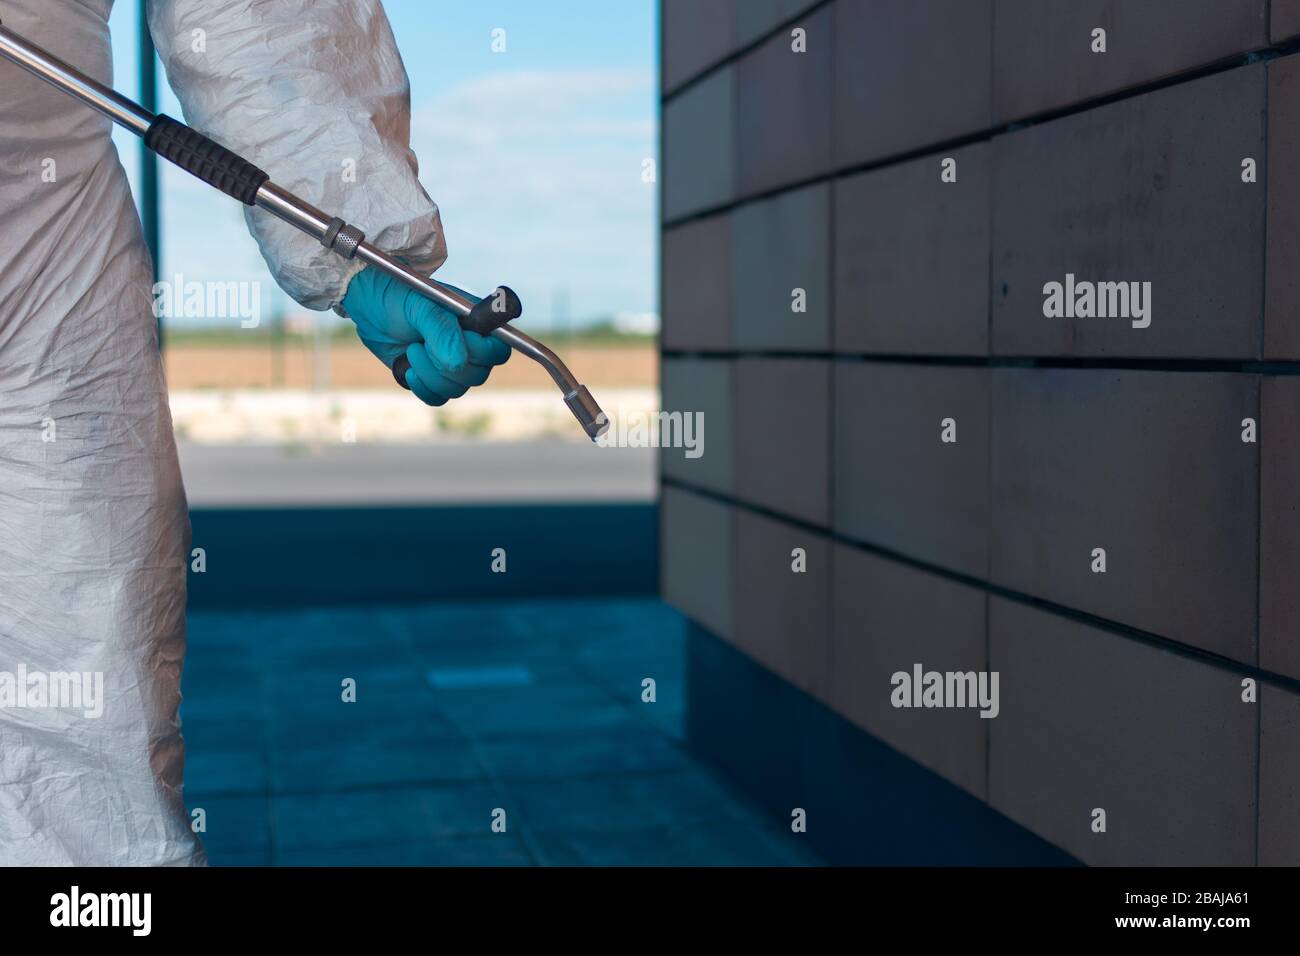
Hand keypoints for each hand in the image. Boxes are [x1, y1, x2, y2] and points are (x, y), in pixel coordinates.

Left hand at [341, 265, 510, 405]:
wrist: (369, 305)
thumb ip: (442, 330)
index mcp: (476, 322)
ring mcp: (451, 364)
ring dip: (430, 374)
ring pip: (457, 388)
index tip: (458, 343)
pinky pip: (438, 398)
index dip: (482, 354)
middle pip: (478, 375)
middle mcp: (469, 345)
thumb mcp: (419, 306)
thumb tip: (458, 362)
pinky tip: (408, 370)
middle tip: (421, 345)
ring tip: (411, 350)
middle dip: (446, 365)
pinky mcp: (432, 379)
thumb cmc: (396, 296)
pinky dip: (422, 388)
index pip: (499, 350)